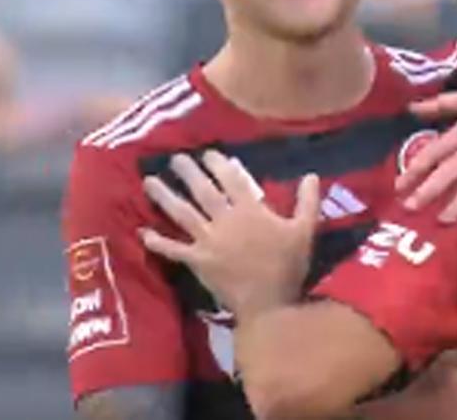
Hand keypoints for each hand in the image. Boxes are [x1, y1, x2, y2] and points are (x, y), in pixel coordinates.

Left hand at [140, 151, 320, 318]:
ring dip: (165, 196)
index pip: (232, 179)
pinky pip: (174, 250)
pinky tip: (143, 232)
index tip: (208, 153)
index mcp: (250, 210)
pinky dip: (158, 242)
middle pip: (203, 190)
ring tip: (149, 181)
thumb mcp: (305, 230)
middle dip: (188, 172)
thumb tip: (312, 175)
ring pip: (182, 213)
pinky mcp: (198, 261)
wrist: (269, 304)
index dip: (219, 164)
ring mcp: (208, 240)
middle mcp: (225, 220)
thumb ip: (307, 201)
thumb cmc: (289, 266)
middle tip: (175, 158)